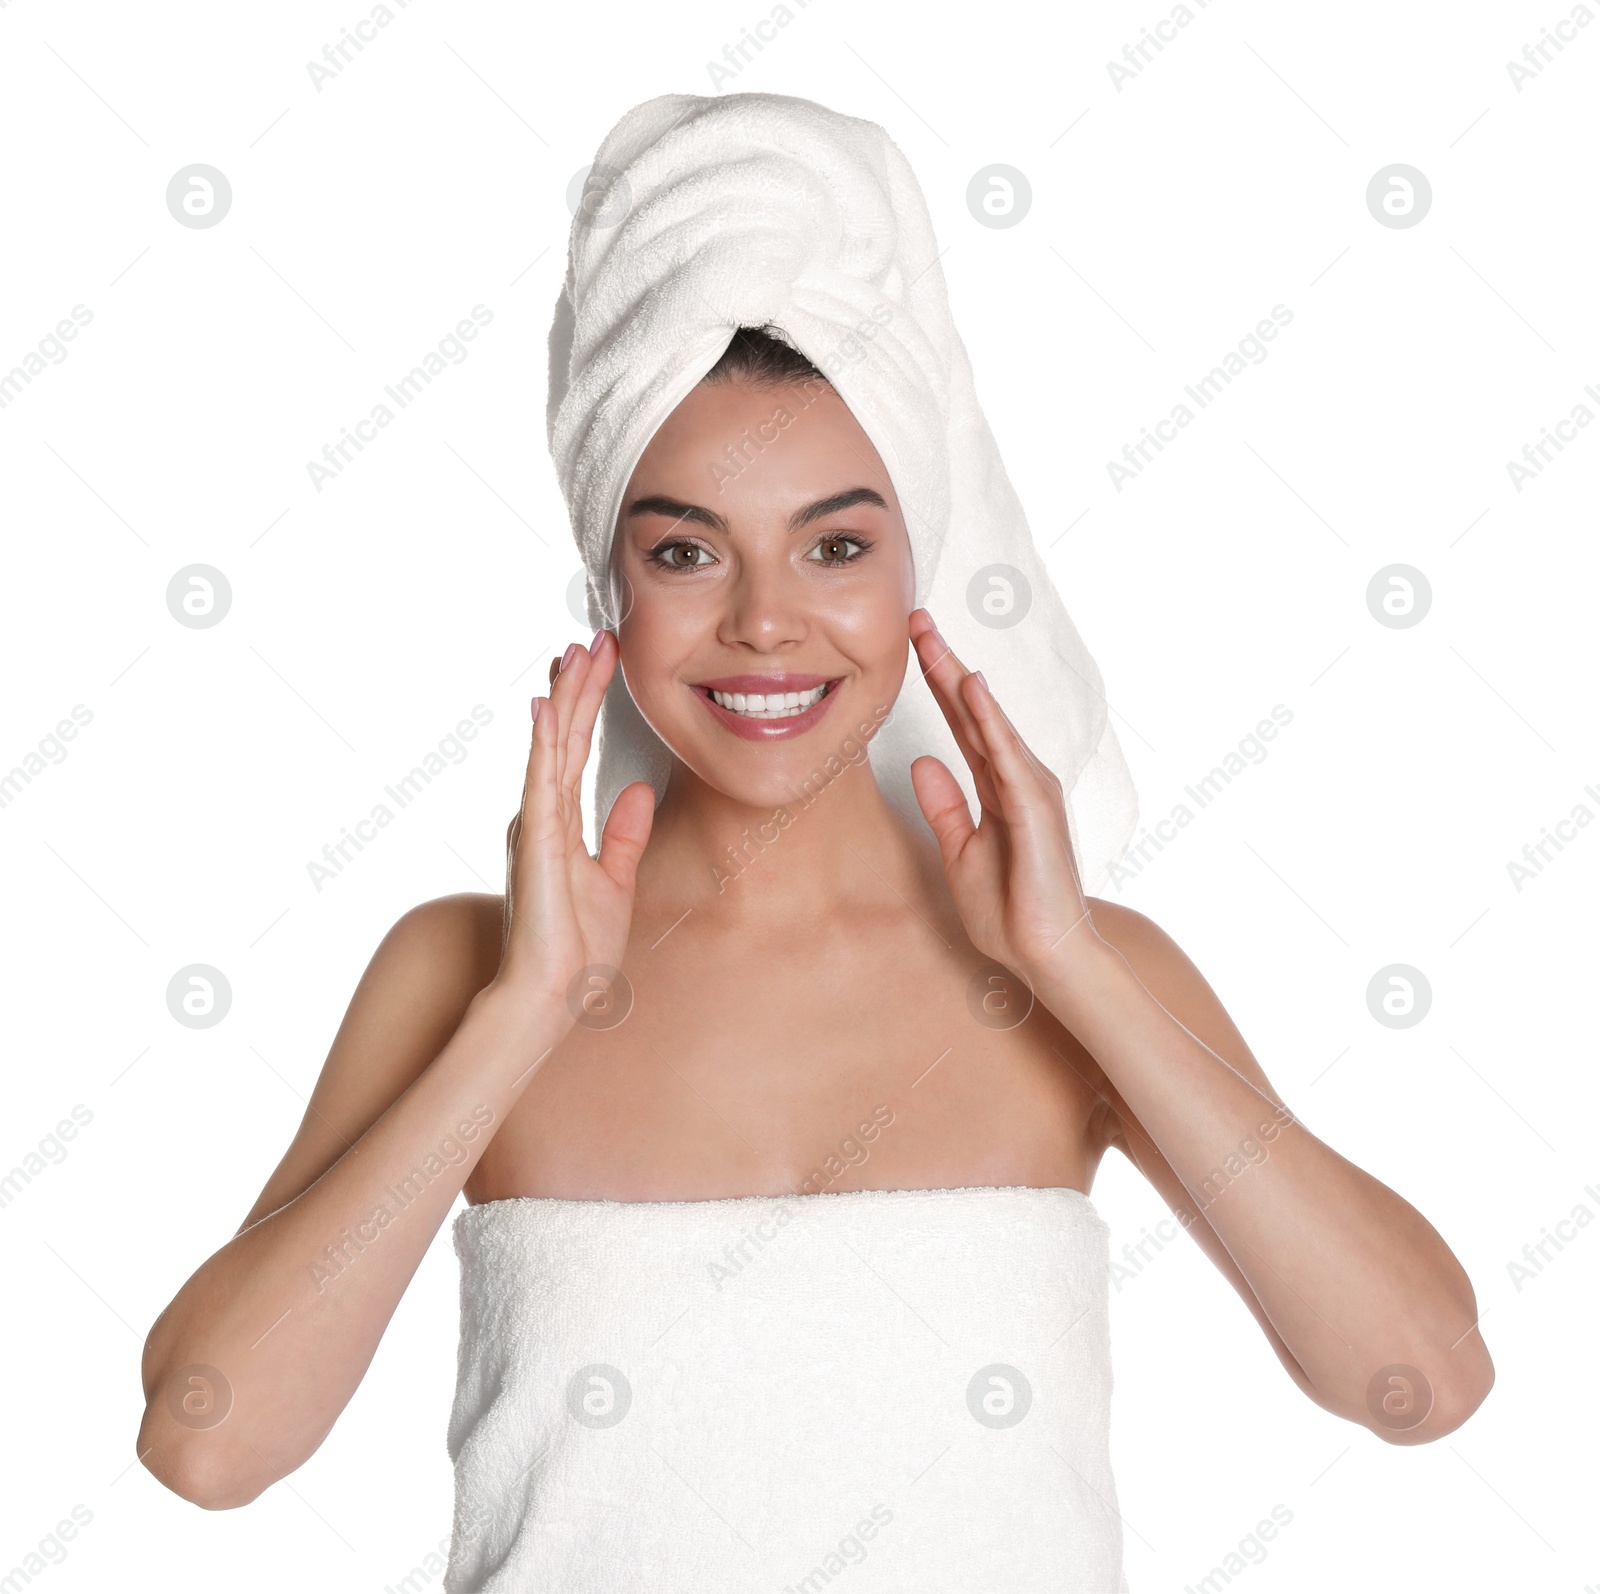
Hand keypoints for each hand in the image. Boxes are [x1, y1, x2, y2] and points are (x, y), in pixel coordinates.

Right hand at [494, 630, 654, 1016]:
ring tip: (579, 651)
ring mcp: (535, 825)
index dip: (587, 704)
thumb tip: (638, 789)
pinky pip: (541, 780)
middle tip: (596, 637)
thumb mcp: (616, 881)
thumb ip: (623, 834)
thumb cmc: (577, 948)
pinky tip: (547, 706)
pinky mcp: (535, 841)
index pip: (574, 748)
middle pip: (562, 735)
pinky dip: (543, 741)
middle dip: (579, 685)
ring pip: (552, 745)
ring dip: (566, 697)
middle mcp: (541, 816)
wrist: (553, 994)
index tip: (600, 662)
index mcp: (558, 824)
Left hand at [907, 608, 1109, 989]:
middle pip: (972, 713)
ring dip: (960, 680)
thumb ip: (944, 805)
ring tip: (932, 639)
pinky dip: (988, 720)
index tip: (910, 646)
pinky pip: (1006, 756)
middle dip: (943, 665)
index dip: (936, 685)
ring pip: (988, 724)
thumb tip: (921, 761)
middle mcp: (1015, 779)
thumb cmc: (1009, 910)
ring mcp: (1029, 790)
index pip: (961, 725)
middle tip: (915, 620)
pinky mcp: (1034, 809)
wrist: (1045, 954)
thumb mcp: (959, 851)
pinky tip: (970, 689)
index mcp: (996, 789)